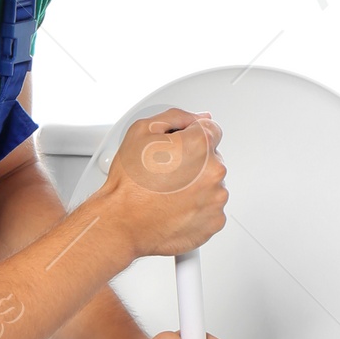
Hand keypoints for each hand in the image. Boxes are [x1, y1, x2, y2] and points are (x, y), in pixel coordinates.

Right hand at [101, 109, 226, 260]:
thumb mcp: (142, 130)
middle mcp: (214, 171)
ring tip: (169, 193)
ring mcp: (216, 198)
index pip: (211, 129)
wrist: (123, 222)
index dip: (191, 138)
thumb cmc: (129, 182)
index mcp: (200, 145)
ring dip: (196, 187)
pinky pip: (211, 209)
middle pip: (213, 158)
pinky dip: (197, 209)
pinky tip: (176, 208)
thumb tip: (200, 117)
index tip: (178, 151)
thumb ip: (177, 116)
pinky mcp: (214, 221)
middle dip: (194, 163)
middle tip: (166, 175)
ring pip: (212, 185)